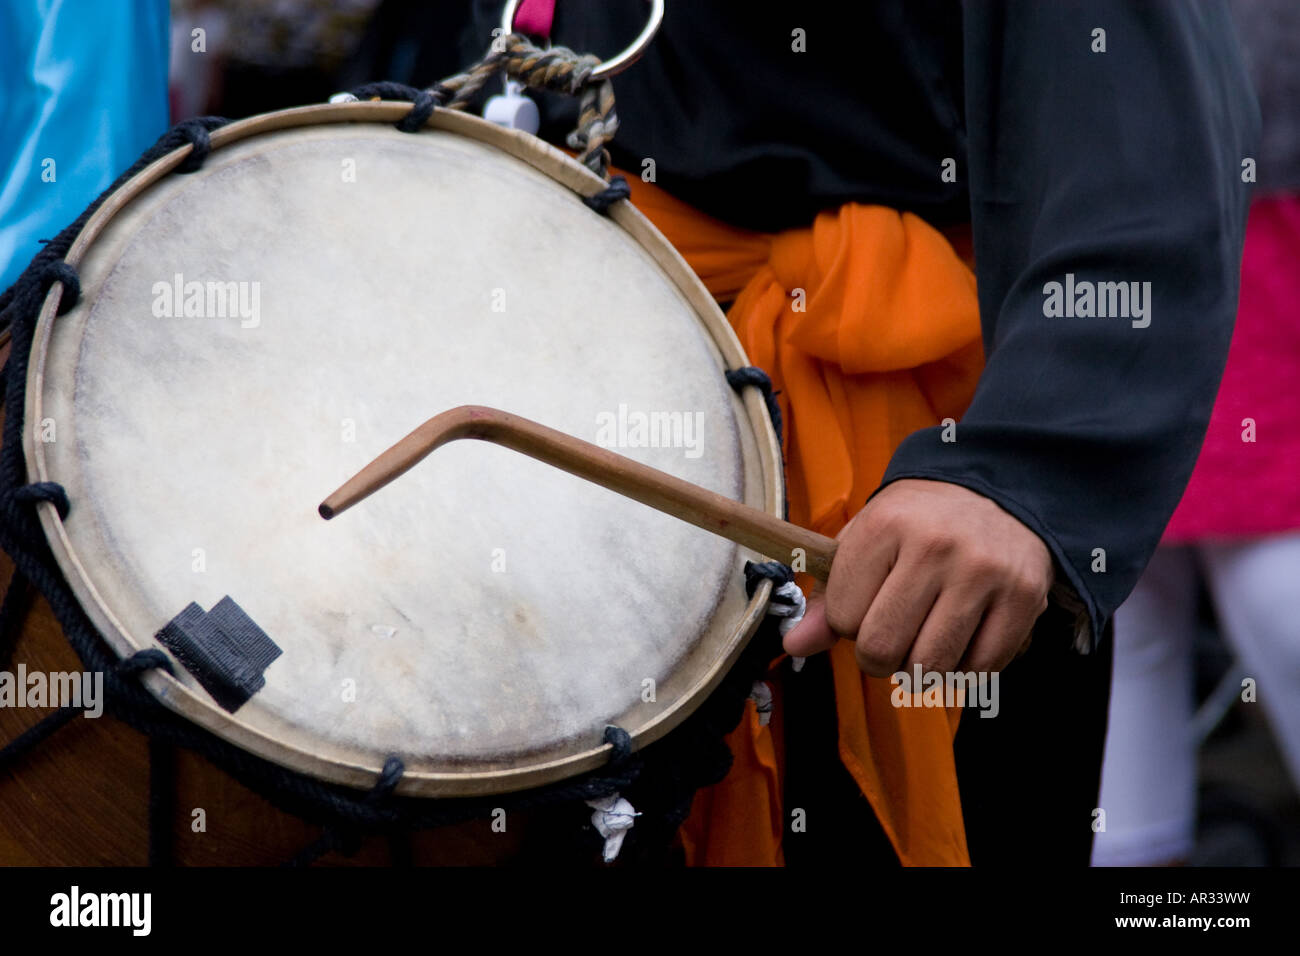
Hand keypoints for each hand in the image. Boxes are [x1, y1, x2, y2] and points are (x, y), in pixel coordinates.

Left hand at [785, 478, 1053, 676]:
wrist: (999, 492)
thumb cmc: (918, 524)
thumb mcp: (865, 542)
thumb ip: (828, 598)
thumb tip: (793, 646)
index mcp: (884, 525)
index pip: (844, 617)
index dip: (849, 624)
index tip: (866, 607)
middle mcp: (934, 546)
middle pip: (883, 648)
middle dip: (879, 656)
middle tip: (892, 637)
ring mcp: (983, 572)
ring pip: (930, 666)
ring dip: (921, 668)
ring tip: (925, 639)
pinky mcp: (1024, 597)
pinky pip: (980, 670)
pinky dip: (964, 670)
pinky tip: (961, 640)